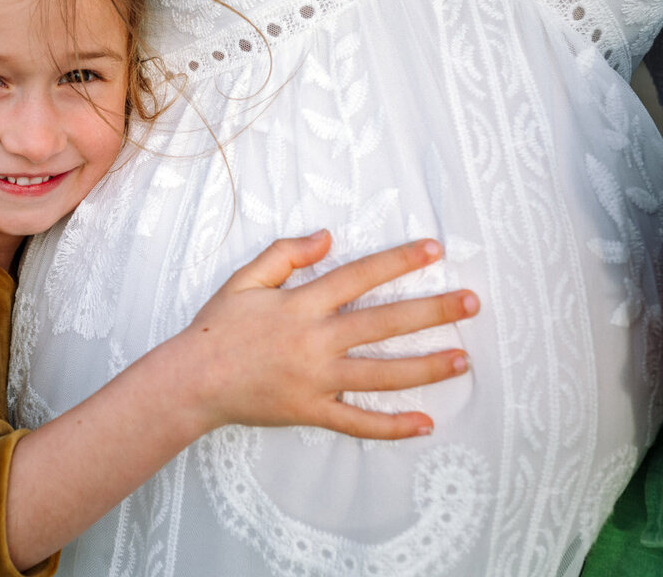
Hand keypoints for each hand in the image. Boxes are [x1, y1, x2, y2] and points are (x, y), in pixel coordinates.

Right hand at [177, 231, 475, 438]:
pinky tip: (424, 424)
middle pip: (384, 323)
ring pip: (382, 374)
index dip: (398, 261)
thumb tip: (327, 236)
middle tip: (471, 302)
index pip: (360, 276)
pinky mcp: (312, 410)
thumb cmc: (216, 329)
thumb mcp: (244, 280)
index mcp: (301, 304)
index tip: (434, 249)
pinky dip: (392, 427)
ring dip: (426, 366)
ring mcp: (316, 379)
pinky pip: (358, 423)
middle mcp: (315, 340)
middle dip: (432, 311)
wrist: (192, 381)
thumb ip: (285, 254)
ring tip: (463, 359)